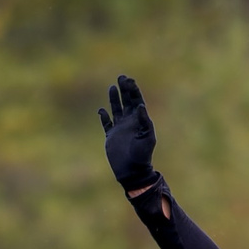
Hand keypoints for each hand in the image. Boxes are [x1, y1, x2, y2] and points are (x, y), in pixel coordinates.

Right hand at [98, 74, 157, 189]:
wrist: (132, 171)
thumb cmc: (142, 155)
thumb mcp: (147, 137)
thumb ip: (144, 121)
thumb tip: (140, 106)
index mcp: (139, 121)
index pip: (136, 101)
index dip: (133, 90)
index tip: (129, 80)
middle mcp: (129, 122)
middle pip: (126, 101)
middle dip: (124, 89)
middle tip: (121, 77)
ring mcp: (119, 129)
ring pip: (116, 109)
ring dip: (114, 98)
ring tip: (112, 87)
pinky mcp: (110, 136)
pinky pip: (106, 123)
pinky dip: (103, 116)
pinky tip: (101, 110)